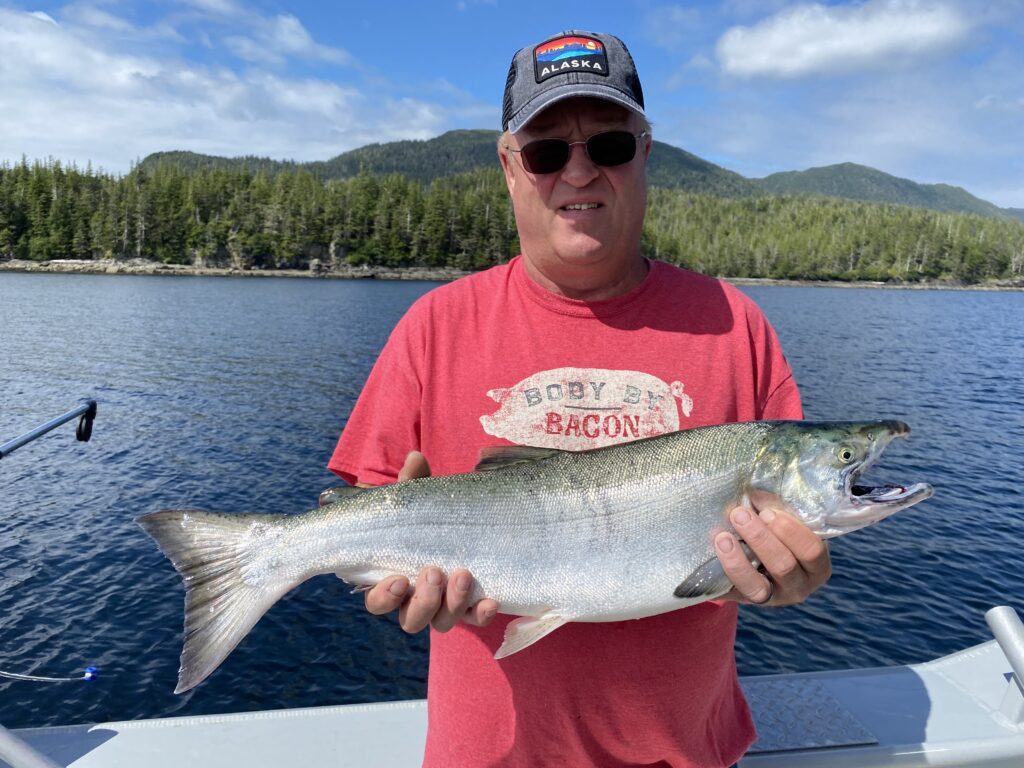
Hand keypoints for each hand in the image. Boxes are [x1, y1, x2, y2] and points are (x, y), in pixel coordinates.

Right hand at [361, 451, 499, 632]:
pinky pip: (474, 619)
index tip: (397, 579)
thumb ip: (413, 483)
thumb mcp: (418, 498)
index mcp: (392, 579)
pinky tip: (490, 600)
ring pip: (441, 622)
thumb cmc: (426, 515)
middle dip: (423, 600)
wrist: (460, 525)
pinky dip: (481, 614)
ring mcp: (443, 606)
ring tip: (462, 574)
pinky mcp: (470, 607)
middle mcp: (415, 600)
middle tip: (434, 571)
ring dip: (451, 604)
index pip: (377, 602)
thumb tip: (415, 458)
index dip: (384, 596)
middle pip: (411, 619)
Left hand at [715, 490, 830, 606]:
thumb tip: (755, 493)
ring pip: (757, 585)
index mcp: (817, 565)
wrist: (757, 558)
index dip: (790, 529)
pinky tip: (716, 551)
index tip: (767, 511)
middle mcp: (799, 586)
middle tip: (740, 515)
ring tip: (722, 537)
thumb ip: (777, 509)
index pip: (812, 550)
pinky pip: (734, 591)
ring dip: (737, 559)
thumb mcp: (785, 522)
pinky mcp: (746, 600)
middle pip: (784, 566)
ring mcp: (773, 598)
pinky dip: (724, 571)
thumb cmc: (778, 532)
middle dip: (760, 538)